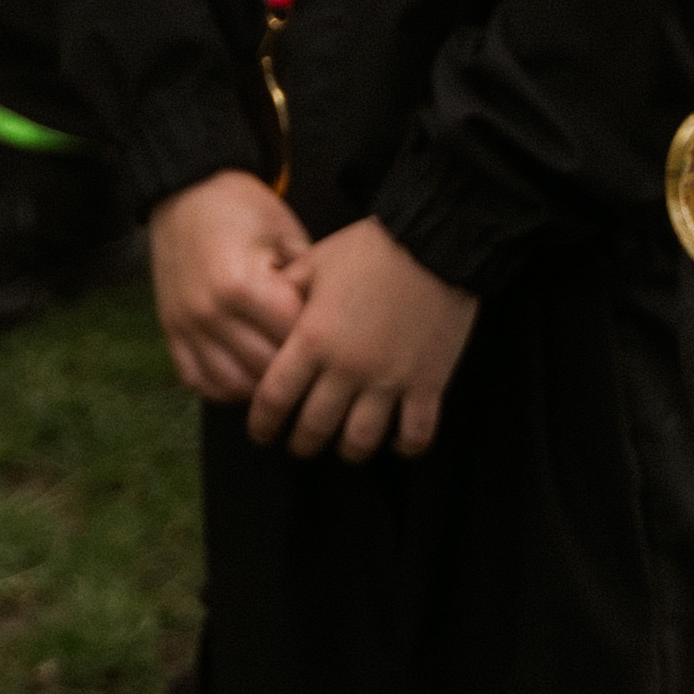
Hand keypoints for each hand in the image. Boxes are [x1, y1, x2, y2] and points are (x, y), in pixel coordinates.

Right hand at [147, 172, 309, 405]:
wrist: (184, 192)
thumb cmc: (241, 207)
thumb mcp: (285, 229)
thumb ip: (308, 278)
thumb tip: (332, 322)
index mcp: (241, 283)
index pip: (292, 335)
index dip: (318, 336)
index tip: (333, 333)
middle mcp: (209, 312)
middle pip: (266, 367)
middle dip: (295, 365)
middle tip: (314, 357)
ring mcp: (186, 327)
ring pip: (234, 385)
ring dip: (262, 384)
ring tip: (282, 370)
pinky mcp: (170, 333)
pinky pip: (199, 381)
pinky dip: (225, 386)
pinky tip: (246, 372)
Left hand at [247, 217, 477, 460]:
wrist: (433, 241)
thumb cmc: (369, 248)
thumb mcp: (315, 263)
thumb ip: (286, 293)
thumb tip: (263, 309)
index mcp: (313, 339)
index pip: (274, 398)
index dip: (262, 423)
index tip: (261, 432)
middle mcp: (348, 368)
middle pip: (314, 429)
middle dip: (301, 444)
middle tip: (299, 444)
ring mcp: (390, 380)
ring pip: (361, 442)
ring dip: (348, 451)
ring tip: (344, 446)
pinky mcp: (429, 384)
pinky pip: (415, 436)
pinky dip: (404, 446)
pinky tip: (395, 441)